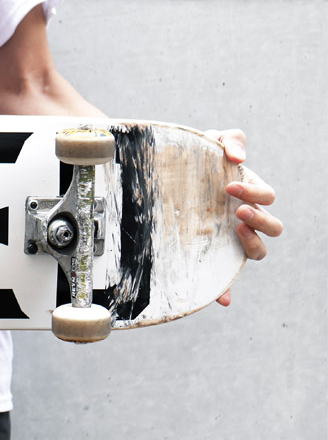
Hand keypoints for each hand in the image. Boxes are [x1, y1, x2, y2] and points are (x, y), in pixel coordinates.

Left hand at [205, 129, 283, 305]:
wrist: (165, 179)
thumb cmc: (195, 160)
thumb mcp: (210, 143)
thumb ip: (229, 139)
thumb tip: (238, 157)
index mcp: (248, 194)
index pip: (266, 198)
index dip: (255, 193)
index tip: (229, 185)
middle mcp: (244, 219)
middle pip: (273, 227)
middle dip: (260, 219)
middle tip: (237, 211)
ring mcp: (230, 239)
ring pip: (258, 251)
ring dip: (253, 245)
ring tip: (235, 229)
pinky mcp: (213, 255)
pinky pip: (226, 279)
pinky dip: (227, 291)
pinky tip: (222, 300)